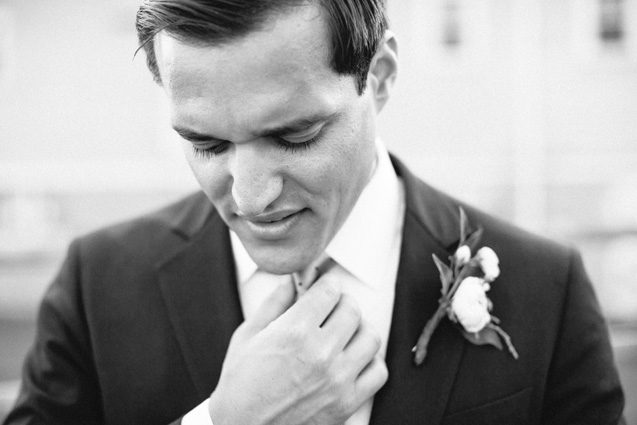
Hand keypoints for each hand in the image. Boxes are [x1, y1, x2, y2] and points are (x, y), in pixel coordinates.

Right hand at [209, 275, 387, 424]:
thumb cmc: (239, 387)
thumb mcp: (246, 337)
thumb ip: (272, 305)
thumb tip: (290, 283)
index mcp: (294, 331)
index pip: (330, 291)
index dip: (327, 283)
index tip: (325, 286)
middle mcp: (321, 353)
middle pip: (352, 309)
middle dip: (342, 302)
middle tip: (332, 308)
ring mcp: (337, 379)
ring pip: (370, 337)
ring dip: (359, 329)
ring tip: (345, 332)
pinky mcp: (347, 402)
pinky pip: (378, 372)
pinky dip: (371, 361)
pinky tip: (354, 359)